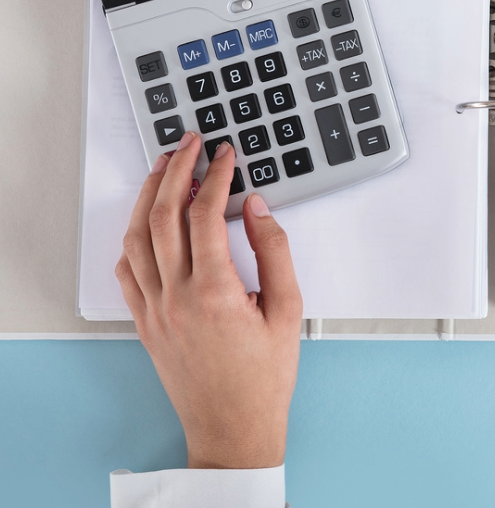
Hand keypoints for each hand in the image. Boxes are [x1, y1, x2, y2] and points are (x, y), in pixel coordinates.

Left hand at [115, 132, 303, 468]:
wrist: (233, 428)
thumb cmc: (265, 375)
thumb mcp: (289, 308)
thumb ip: (274, 250)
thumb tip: (256, 207)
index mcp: (213, 291)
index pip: (204, 213)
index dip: (215, 175)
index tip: (225, 154)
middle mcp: (175, 297)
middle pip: (162, 216)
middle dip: (175, 171)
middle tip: (189, 144)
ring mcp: (154, 311)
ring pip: (137, 239)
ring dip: (147, 197)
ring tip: (164, 169)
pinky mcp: (144, 324)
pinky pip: (127, 272)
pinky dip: (134, 239)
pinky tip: (147, 224)